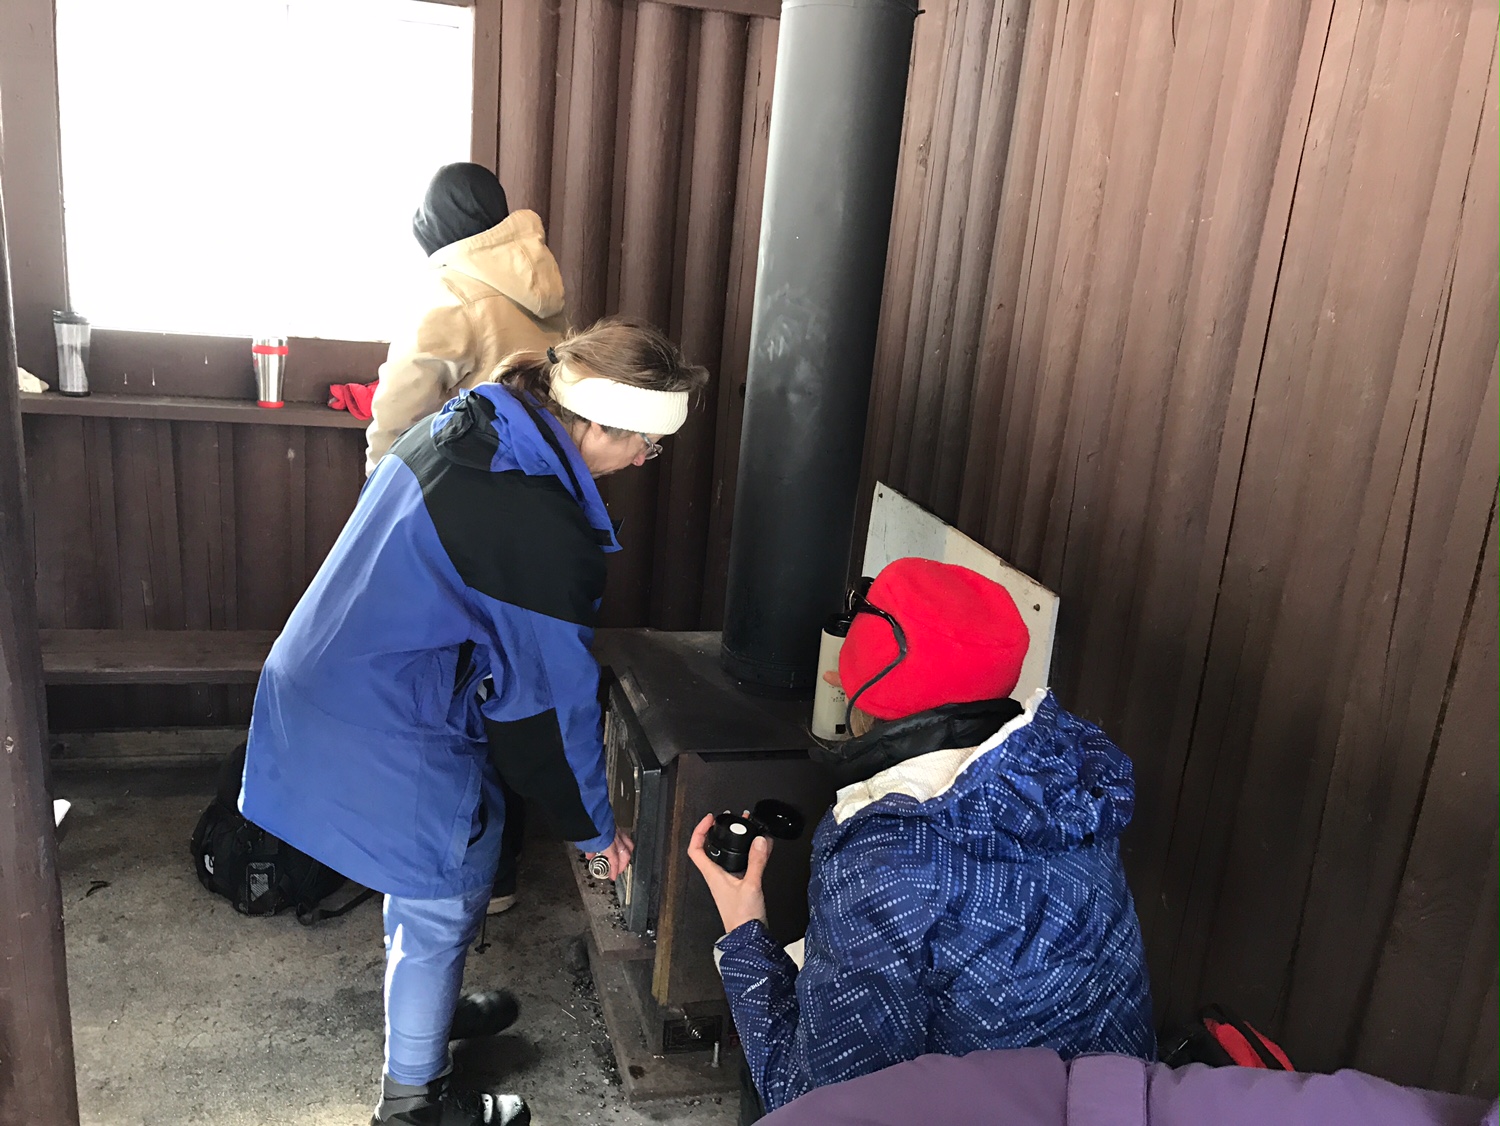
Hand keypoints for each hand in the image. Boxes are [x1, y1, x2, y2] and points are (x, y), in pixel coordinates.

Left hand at [586, 828, 633, 879]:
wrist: (588, 812)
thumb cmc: (587, 827)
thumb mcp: (585, 843)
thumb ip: (590, 850)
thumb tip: (591, 854)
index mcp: (609, 844)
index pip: (615, 860)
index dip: (615, 870)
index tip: (613, 876)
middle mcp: (615, 837)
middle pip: (626, 853)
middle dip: (624, 864)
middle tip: (619, 869)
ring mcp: (616, 830)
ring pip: (628, 843)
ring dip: (626, 853)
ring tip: (623, 858)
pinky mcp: (615, 824)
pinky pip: (623, 835)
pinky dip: (623, 842)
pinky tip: (618, 844)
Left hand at [687, 812, 770, 934]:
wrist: (749, 938)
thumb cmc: (743, 918)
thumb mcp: (751, 885)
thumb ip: (756, 862)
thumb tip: (759, 840)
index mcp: (713, 875)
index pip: (696, 849)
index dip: (700, 831)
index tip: (710, 819)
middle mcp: (716, 877)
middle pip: (710, 849)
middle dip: (718, 832)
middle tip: (729, 820)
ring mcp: (726, 882)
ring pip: (725, 856)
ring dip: (733, 841)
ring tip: (744, 829)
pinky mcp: (738, 886)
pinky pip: (739, 864)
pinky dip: (746, 853)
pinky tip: (758, 849)